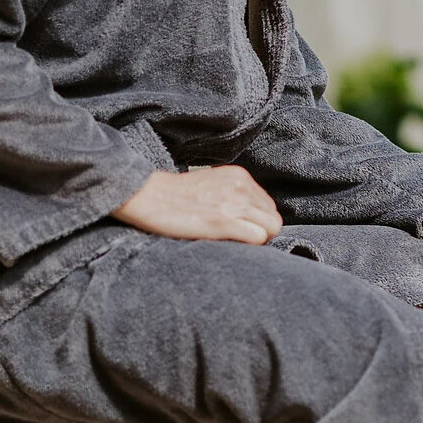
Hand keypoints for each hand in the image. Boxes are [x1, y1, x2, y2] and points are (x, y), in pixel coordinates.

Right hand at [111, 167, 282, 243]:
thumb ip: (235, 194)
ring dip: (256, 240)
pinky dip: (249, 245)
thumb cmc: (177, 195)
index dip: (259, 222)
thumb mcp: (214, 183)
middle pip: (274, 219)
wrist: (149, 196)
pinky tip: (229, 244)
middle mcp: (241, 187)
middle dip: (262, 233)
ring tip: (233, 243)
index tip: (241, 229)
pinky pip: (257, 238)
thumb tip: (252, 216)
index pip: (269, 206)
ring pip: (271, 229)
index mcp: (240, 177)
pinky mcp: (223, 221)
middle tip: (240, 241)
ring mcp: (233, 203)